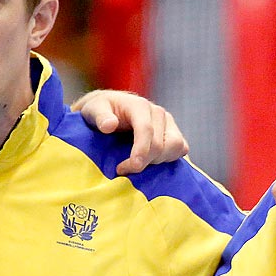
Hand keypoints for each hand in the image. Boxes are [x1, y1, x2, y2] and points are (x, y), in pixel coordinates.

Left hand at [73, 90, 187, 175]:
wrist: (110, 109)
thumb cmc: (100, 110)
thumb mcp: (94, 109)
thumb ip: (100, 116)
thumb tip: (109, 125)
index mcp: (139, 106)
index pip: (146, 130)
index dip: (141, 151)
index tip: (131, 168)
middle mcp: (158, 112)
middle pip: (161, 144)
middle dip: (145, 161)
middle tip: (124, 169)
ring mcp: (169, 123)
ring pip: (176, 147)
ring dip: (158, 161)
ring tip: (138, 164)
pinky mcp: (174, 133)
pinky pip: (181, 149)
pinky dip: (169, 159)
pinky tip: (151, 162)